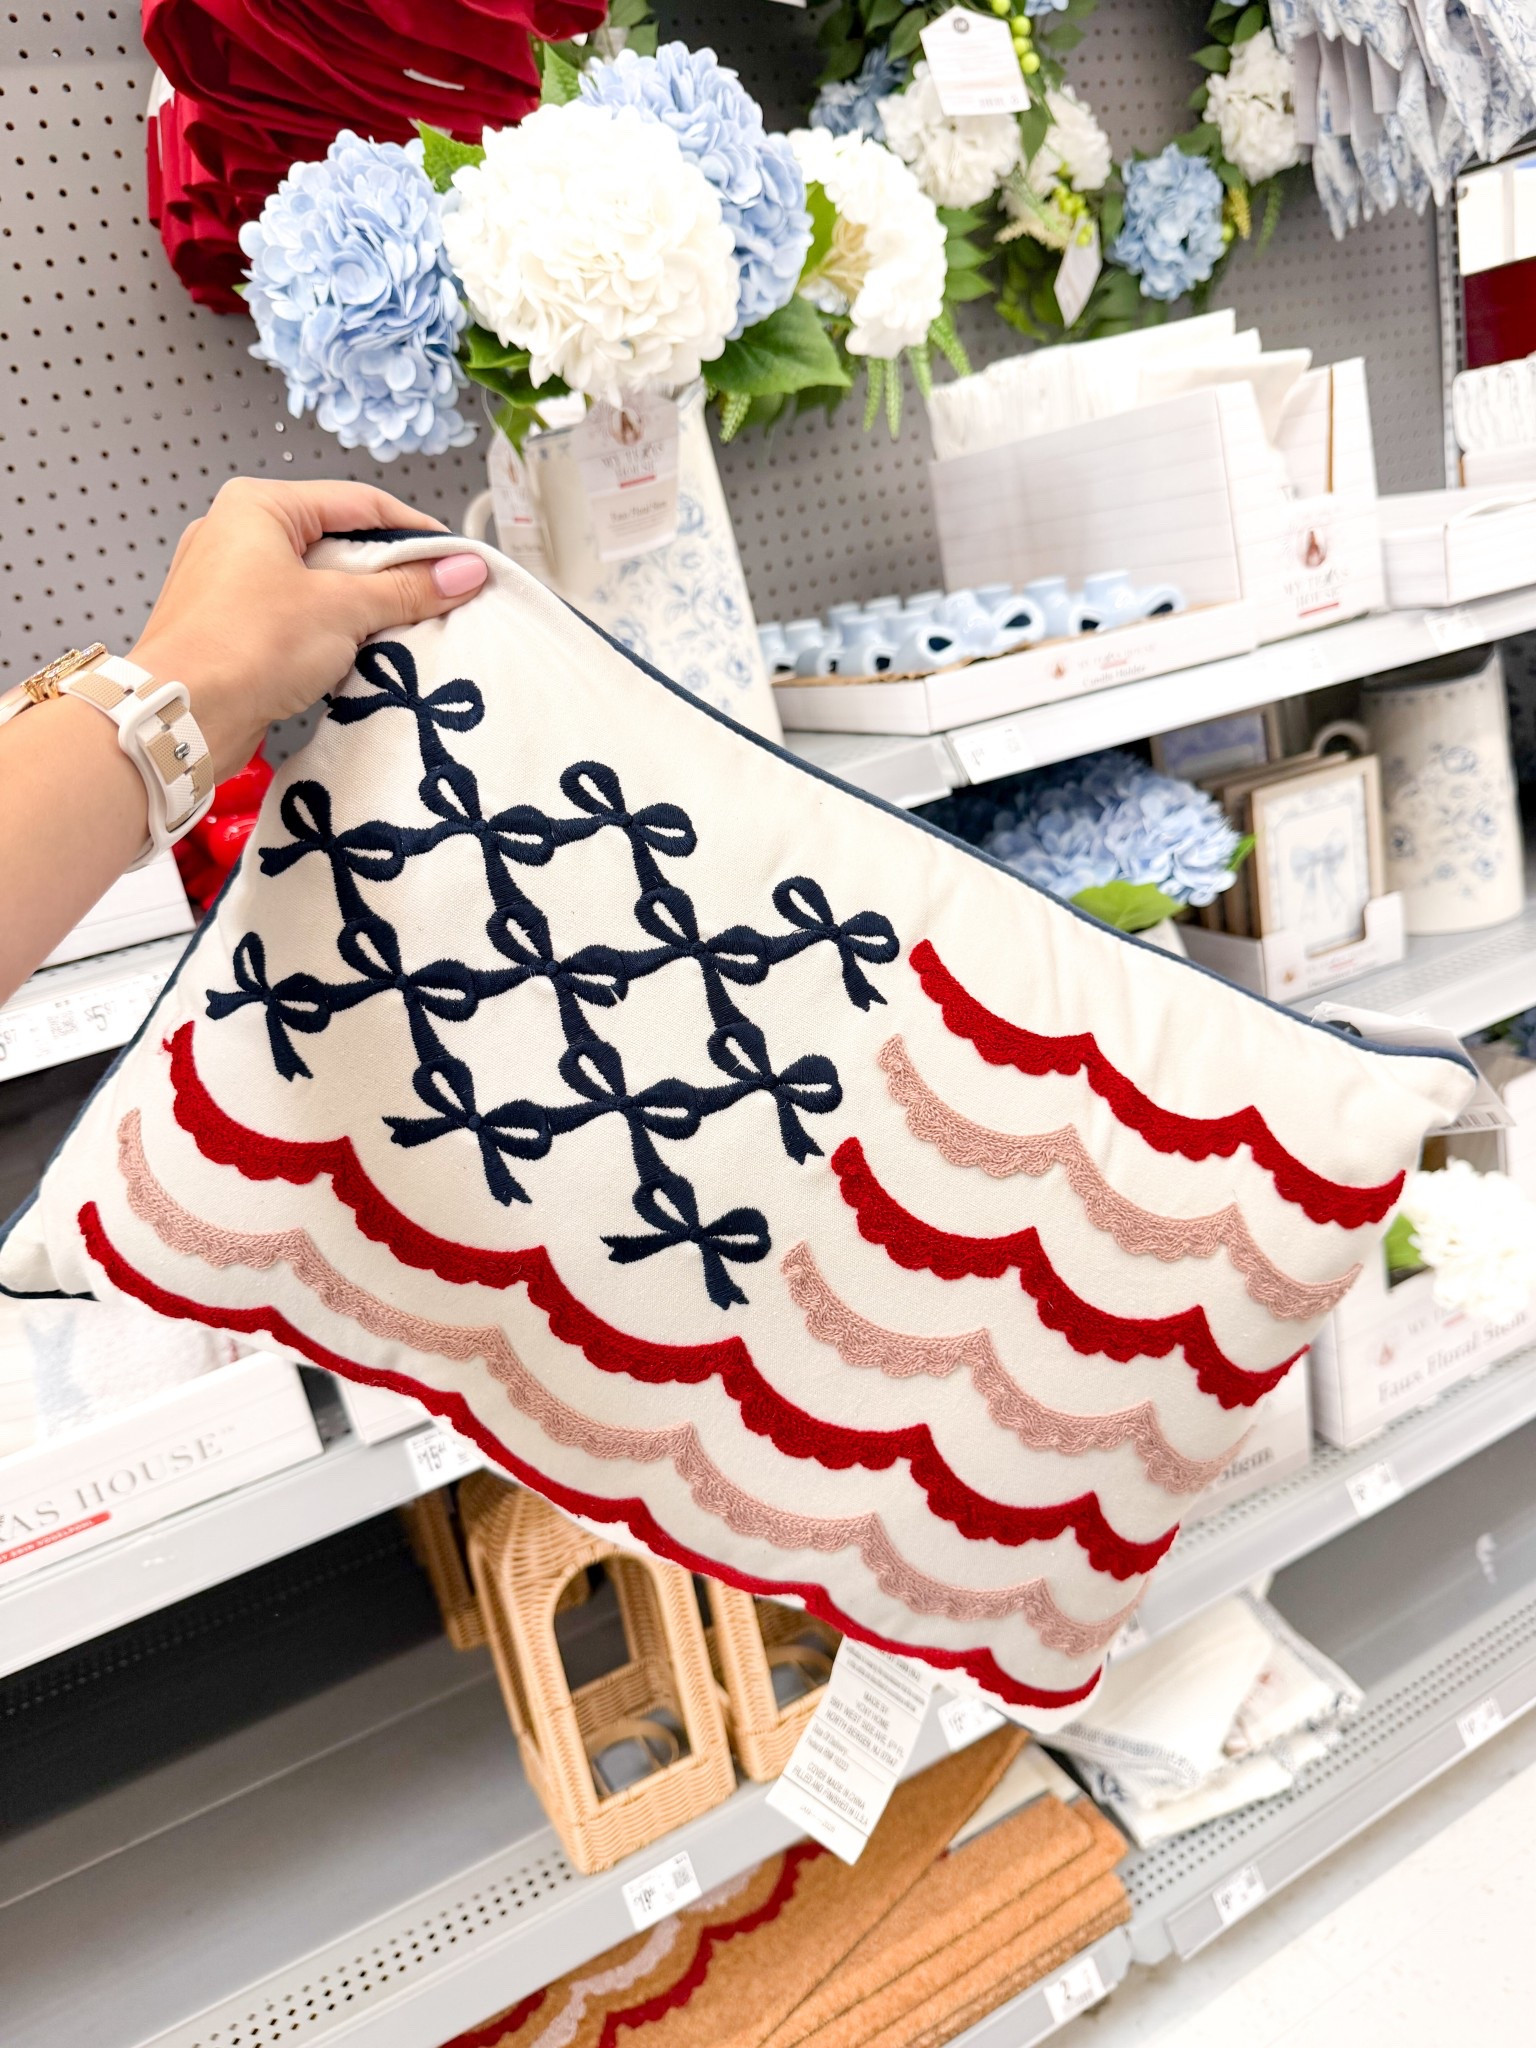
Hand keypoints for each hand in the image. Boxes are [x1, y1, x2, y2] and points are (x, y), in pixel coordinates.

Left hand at [128, 477, 488, 779]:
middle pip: (337, 542)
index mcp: (258, 506)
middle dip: (388, 574)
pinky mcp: (228, 626)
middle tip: (432, 599)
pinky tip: (353, 656)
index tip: (456, 560)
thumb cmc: (242, 647)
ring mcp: (227, 582)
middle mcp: (236, 533)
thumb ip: (407, 589)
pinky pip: (294, 617)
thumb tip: (461, 573)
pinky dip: (329, 632)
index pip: (358, 503)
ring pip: (316, 583)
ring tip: (397, 631)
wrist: (179, 717)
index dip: (415, 532)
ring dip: (360, 608)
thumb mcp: (342, 610)